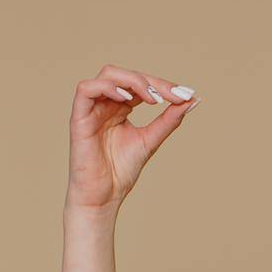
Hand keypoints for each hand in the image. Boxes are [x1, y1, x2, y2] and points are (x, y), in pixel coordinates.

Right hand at [66, 64, 199, 214]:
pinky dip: (108, 88)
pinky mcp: (78, 117)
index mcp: (120, 107)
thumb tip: (192, 100)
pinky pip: (86, 90)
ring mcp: (91, 109)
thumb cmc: (121, 170)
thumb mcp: (151, 140)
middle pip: (126, 75)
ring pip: (108, 75)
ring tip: (154, 99)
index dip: (163, 85)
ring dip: (134, 81)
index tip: (186, 94)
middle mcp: (105, 104)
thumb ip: (169, 120)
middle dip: (152, 81)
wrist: (104, 196)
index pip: (141, 84)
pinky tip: (128, 99)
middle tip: (174, 95)